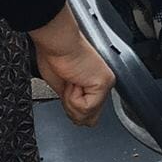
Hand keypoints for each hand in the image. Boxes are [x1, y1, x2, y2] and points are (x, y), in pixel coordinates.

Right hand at [28, 6, 113, 126]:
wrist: (56, 42)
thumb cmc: (55, 55)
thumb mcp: (63, 87)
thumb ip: (74, 103)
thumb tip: (79, 119)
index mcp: (94, 81)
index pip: (90, 112)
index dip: (73, 109)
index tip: (67, 88)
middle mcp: (104, 82)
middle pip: (90, 118)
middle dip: (72, 107)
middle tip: (68, 83)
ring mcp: (106, 83)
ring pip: (86, 115)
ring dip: (70, 100)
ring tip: (69, 79)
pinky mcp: (104, 84)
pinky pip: (85, 107)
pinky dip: (72, 97)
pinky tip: (73, 80)